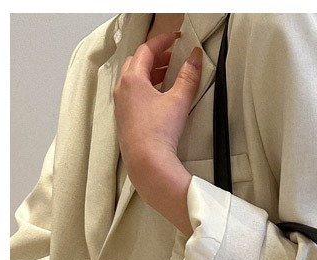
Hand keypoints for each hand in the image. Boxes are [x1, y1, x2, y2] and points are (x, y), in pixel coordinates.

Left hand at [113, 32, 202, 234]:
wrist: (147, 163)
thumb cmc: (158, 133)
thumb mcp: (179, 101)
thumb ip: (188, 78)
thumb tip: (195, 59)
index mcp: (132, 79)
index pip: (146, 51)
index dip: (161, 42)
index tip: (174, 39)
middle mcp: (122, 89)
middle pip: (136, 63)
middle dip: (155, 57)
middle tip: (172, 57)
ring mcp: (121, 106)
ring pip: (133, 80)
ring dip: (150, 74)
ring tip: (167, 76)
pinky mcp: (125, 121)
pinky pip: (133, 96)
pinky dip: (145, 89)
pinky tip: (158, 99)